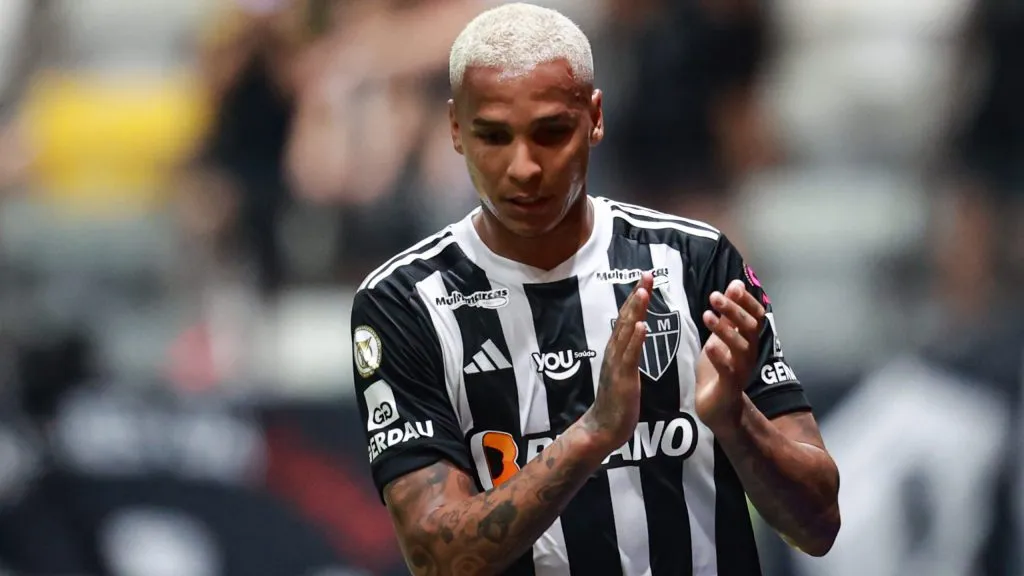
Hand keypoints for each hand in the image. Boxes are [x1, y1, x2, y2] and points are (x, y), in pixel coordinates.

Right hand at [582, 272, 651, 451]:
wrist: (603, 429)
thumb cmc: (617, 404)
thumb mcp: (625, 374)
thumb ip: (629, 354)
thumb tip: (637, 338)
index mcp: (616, 351)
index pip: (627, 319)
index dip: (636, 298)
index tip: (645, 280)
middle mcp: (613, 352)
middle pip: (626, 318)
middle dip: (637, 296)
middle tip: (646, 274)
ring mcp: (616, 365)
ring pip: (627, 332)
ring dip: (635, 311)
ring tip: (644, 291)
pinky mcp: (622, 378)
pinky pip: (630, 355)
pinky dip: (636, 339)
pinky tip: (643, 325)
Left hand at [696, 279, 764, 430]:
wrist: (717, 407)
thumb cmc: (719, 368)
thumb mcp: (721, 336)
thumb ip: (729, 314)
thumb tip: (736, 283)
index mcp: (748, 340)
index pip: (755, 316)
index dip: (747, 301)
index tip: (734, 286)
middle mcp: (749, 353)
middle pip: (749, 328)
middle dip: (734, 310)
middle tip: (714, 296)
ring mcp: (741, 370)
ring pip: (740, 347)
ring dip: (724, 330)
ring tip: (707, 315)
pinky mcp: (729, 386)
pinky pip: (728, 370)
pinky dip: (720, 357)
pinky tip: (710, 346)